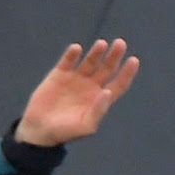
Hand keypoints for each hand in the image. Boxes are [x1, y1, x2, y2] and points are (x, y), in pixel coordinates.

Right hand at [15, 38, 140, 148]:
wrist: (40, 129)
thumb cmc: (66, 131)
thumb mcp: (86, 126)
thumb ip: (98, 110)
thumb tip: (108, 92)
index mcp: (101, 99)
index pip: (119, 83)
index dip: (127, 72)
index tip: (134, 60)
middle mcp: (91, 86)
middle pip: (107, 68)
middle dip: (114, 56)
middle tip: (120, 43)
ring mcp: (76, 78)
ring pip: (90, 61)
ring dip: (96, 52)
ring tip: (102, 44)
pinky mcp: (59, 74)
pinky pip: (68, 61)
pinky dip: (72, 54)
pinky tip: (77, 49)